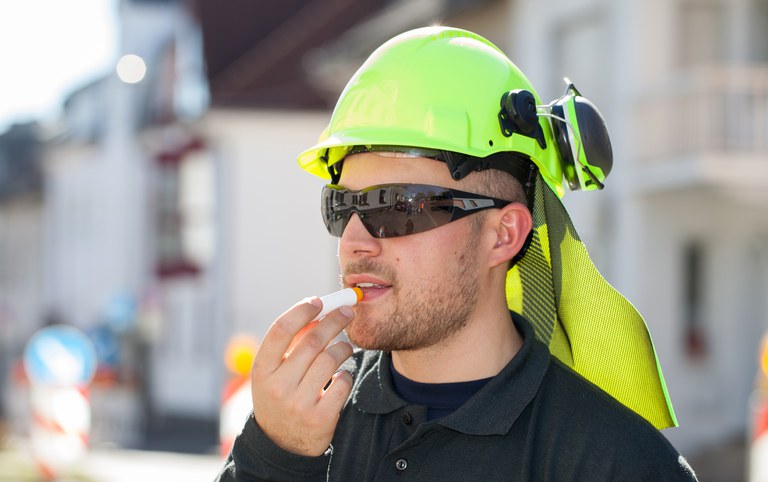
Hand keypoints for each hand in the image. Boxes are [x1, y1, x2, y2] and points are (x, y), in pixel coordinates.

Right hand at [250, 297, 353, 455]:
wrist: (282, 444)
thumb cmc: (281, 394)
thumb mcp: (274, 372)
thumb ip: (292, 344)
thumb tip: (318, 312)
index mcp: (261, 370)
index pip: (281, 330)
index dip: (301, 311)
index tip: (318, 300)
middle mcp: (277, 386)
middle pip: (312, 341)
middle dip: (334, 321)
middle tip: (348, 312)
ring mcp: (298, 404)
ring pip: (331, 359)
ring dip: (343, 347)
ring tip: (345, 347)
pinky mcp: (320, 418)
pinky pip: (342, 382)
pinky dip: (346, 374)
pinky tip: (342, 375)